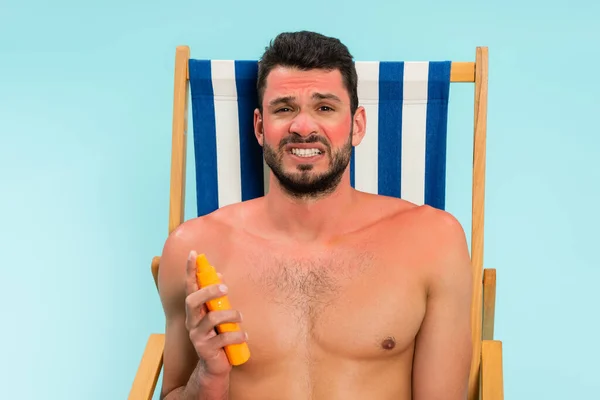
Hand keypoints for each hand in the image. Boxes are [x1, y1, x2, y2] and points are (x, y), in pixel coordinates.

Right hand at [185, 250, 246, 377]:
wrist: (214, 367)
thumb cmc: (217, 336)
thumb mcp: (217, 314)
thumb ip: (216, 297)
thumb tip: (219, 275)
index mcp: (194, 311)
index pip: (189, 287)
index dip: (190, 270)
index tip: (194, 253)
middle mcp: (191, 322)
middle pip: (192, 301)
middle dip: (209, 292)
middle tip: (226, 289)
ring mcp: (197, 336)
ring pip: (211, 318)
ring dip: (231, 315)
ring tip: (241, 318)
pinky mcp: (206, 350)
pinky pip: (224, 338)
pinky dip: (237, 335)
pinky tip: (244, 336)